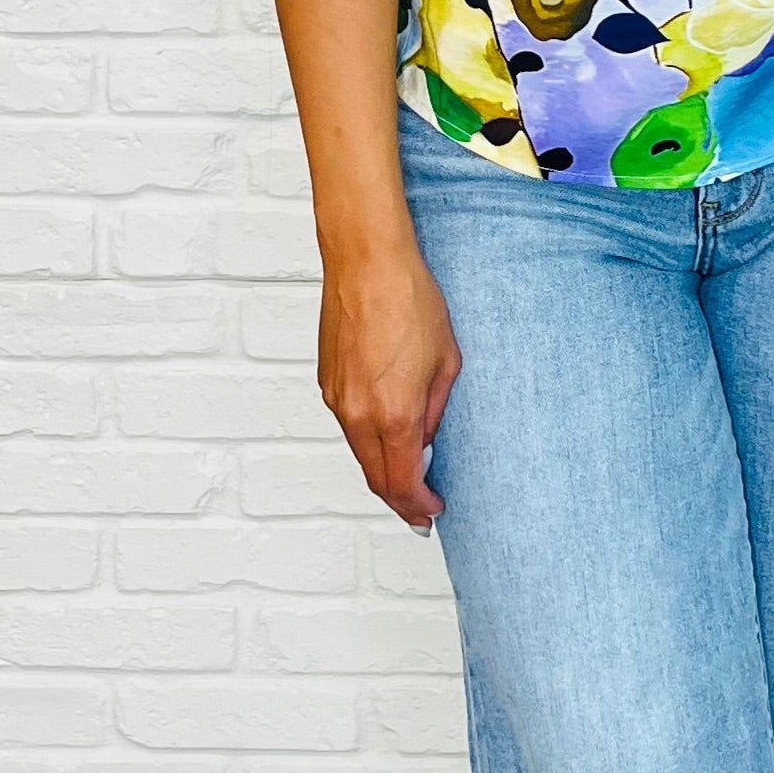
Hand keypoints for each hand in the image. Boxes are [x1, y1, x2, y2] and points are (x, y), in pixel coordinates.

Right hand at [318, 244, 461, 533]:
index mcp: (393, 413)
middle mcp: (358, 414)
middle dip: (400, 501)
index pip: (403, 482)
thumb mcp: (446, 359)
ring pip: (360, 453)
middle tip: (421, 510)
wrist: (367, 261)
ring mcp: (337, 399)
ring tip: (410, 473)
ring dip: (383, 469)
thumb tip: (426, 439)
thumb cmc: (411, 298)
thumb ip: (436, 409)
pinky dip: (368, 440)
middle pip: (376, 478)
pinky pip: (348, 425)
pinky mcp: (327, 382)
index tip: (433, 511)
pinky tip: (387, 432)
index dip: (419, 505)